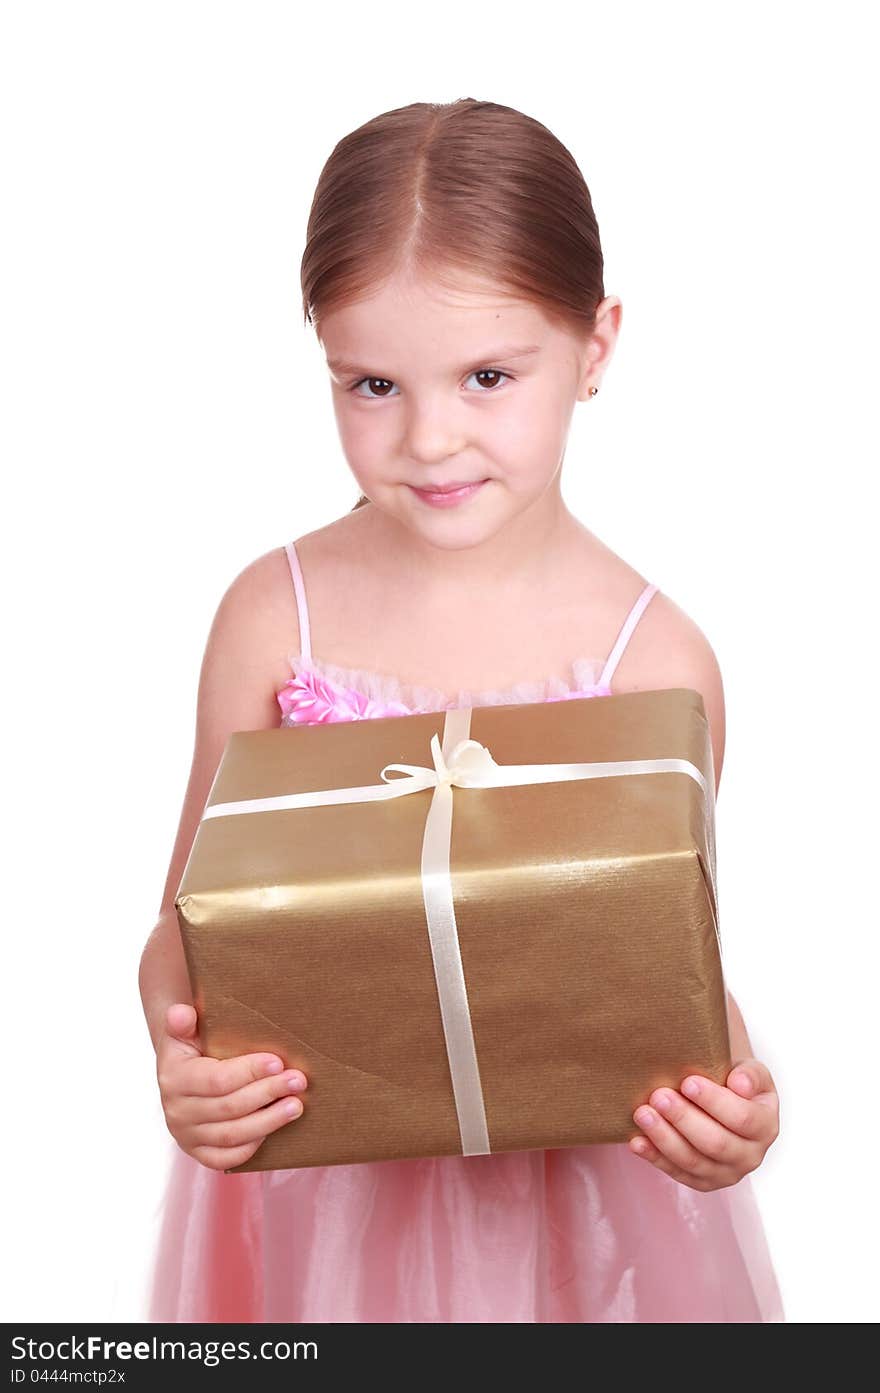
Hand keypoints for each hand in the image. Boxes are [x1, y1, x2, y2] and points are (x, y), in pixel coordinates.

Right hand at [156, 1003, 308, 1170]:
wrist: (178, 1078)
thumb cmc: (191, 1049)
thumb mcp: (182, 1031)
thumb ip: (181, 1021)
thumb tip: (181, 1012)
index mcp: (173, 1078)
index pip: (217, 1080)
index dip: (250, 1072)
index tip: (278, 1062)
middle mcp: (177, 1111)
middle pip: (230, 1107)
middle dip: (268, 1093)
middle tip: (298, 1080)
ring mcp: (186, 1136)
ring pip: (232, 1135)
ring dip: (269, 1121)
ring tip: (297, 1105)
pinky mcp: (198, 1153)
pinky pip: (226, 1158)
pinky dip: (252, 1145)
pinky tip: (274, 1129)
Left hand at [628, 1058, 778, 1190]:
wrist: (726, 1104)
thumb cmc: (736, 1084)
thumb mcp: (751, 1072)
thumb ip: (751, 1075)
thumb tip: (739, 1083)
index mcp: (765, 1127)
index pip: (742, 1118)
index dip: (714, 1101)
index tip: (688, 1082)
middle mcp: (750, 1156)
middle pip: (715, 1143)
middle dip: (684, 1119)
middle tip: (658, 1096)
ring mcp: (726, 1174)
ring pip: (693, 1162)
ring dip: (664, 1138)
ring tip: (643, 1114)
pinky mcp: (703, 1183)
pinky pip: (677, 1173)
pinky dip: (654, 1157)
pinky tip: (636, 1141)